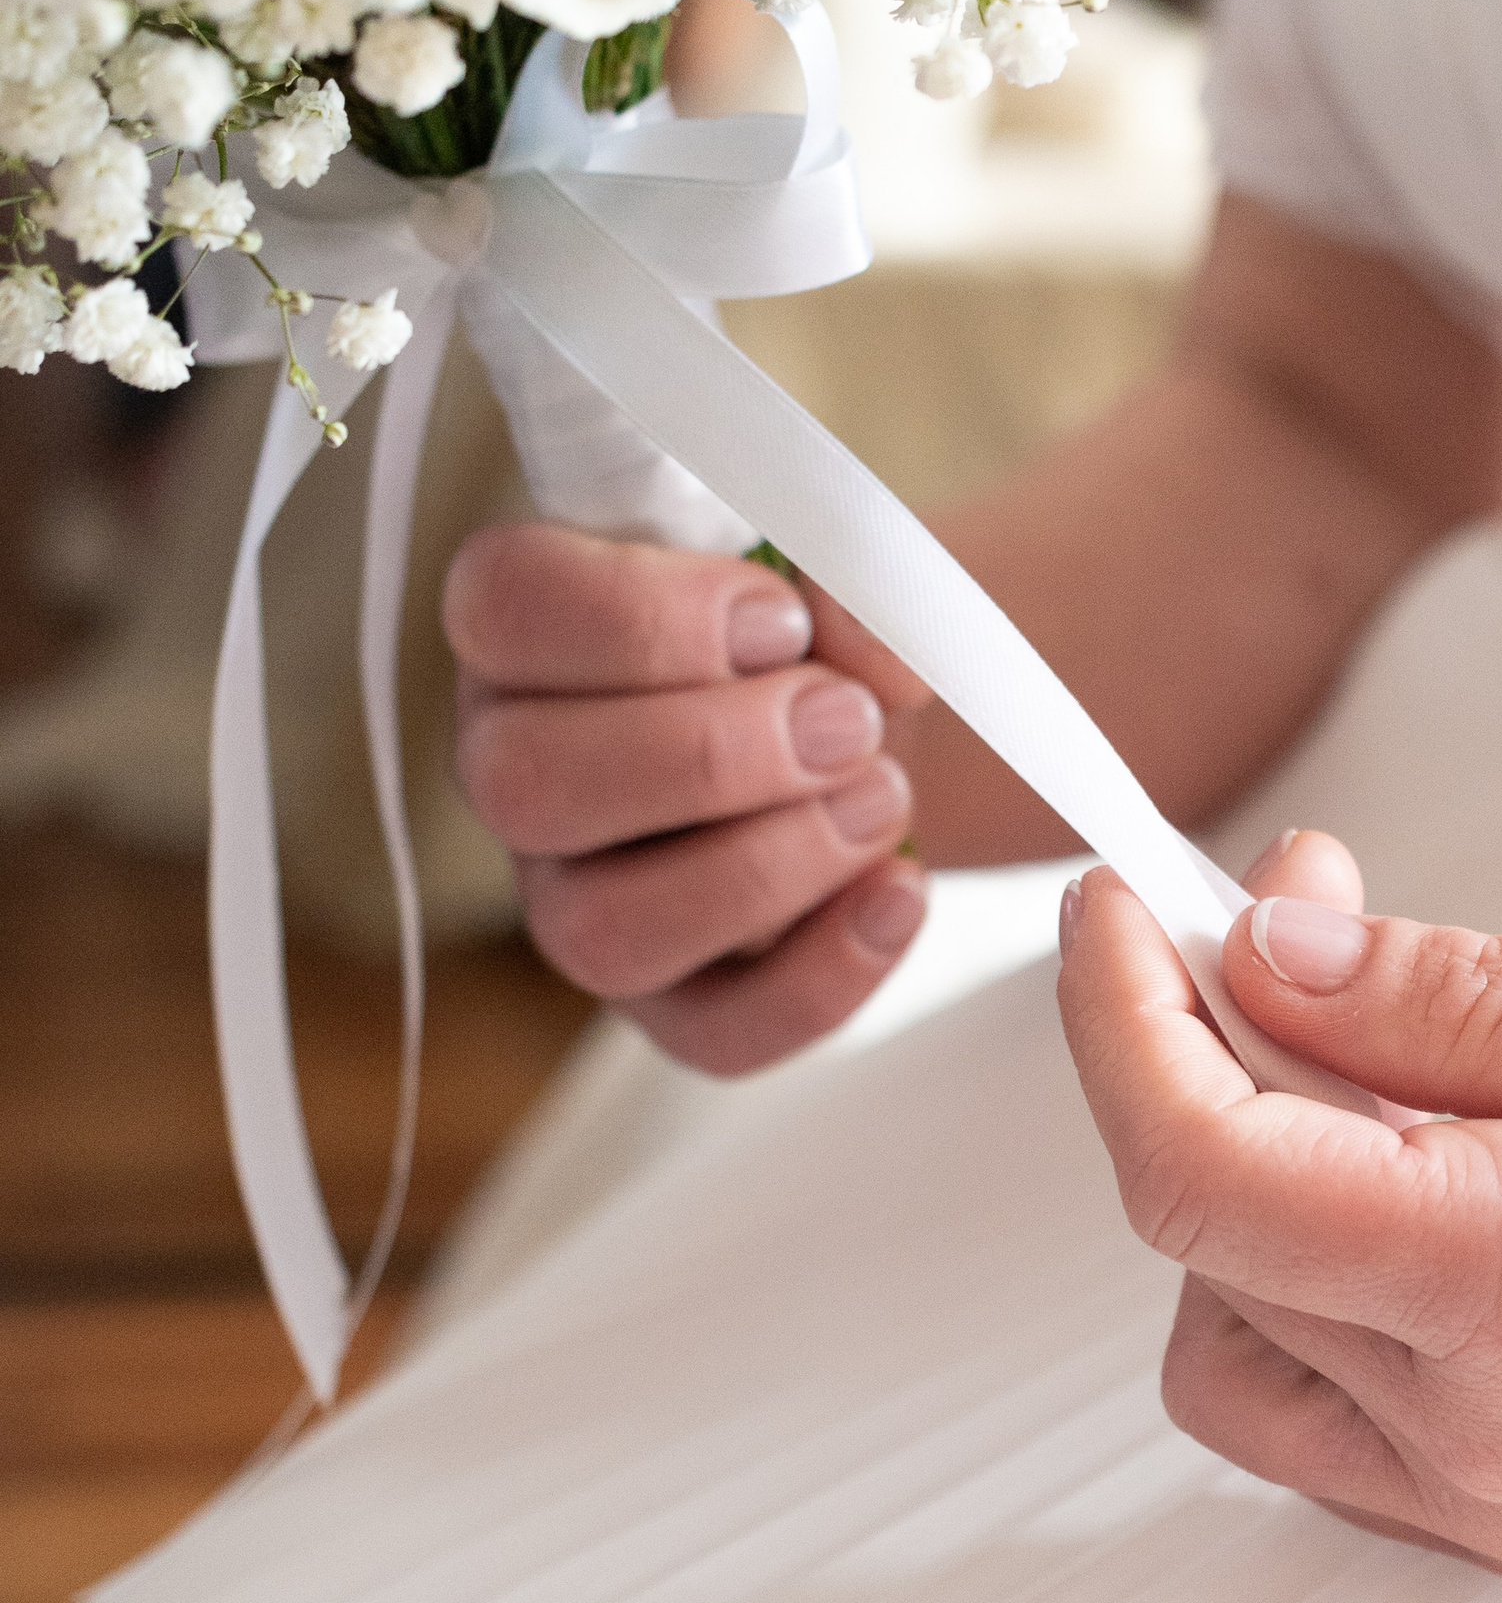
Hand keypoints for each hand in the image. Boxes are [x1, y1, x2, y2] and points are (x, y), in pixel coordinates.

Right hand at [445, 521, 934, 1074]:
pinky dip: (824, 975)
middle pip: (524, 784)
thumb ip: (842, 576)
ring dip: (767, 865)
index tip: (780, 619)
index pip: (503, 606)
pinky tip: (898, 893)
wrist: (870, 729)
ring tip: (878, 800)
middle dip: (711, 754)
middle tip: (845, 723)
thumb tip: (875, 670)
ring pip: (599, 930)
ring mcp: (577, 900)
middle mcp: (518, 772)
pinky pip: (712, 1035)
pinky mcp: (668, 1002)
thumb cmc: (812, 636)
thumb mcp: (827, 567)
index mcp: (528, 633)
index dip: (645, 615)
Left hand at [1056, 849, 1501, 1580]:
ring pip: (1230, 1331)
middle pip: (1205, 1234)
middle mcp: (1485, 1445)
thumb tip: (1268, 955)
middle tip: (1318, 903)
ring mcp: (1489, 1510)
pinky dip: (1301, 1274)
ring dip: (1245, 1170)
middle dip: (1210, 1043)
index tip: (1127, 902)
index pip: (1206, 1174)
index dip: (1123, 1020)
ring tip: (1382, 1050)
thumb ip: (1470, 1004)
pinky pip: (1308, 1409)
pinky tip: (1409, 1177)